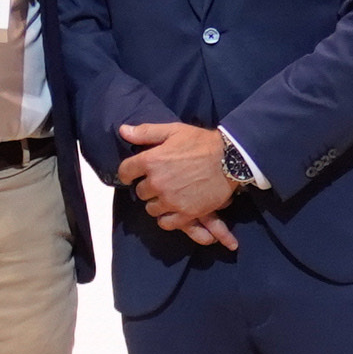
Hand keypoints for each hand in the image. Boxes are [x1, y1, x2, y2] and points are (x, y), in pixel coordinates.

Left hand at [117, 121, 239, 249]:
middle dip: (148, 186)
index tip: (133, 174)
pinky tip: (173, 209)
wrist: (230, 159)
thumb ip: (145, 132)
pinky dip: (167, 218)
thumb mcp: (173, 130)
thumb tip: (122, 131)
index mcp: (151, 161)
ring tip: (168, 195)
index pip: (125, 171)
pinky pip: (166, 222)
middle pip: (140, 192)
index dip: (128, 172)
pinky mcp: (186, 213)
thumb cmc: (201, 143)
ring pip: (151, 208)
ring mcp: (171, 200)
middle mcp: (157, 182)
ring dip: (157, 202)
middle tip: (160, 181)